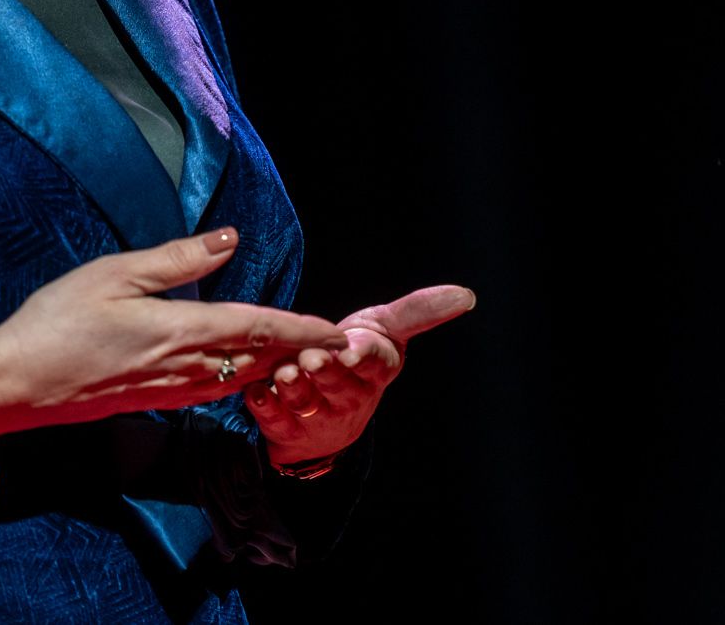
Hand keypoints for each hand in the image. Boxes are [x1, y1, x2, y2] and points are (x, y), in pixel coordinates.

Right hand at [0, 228, 349, 439]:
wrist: (16, 385)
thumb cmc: (57, 321)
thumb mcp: (116, 273)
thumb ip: (178, 259)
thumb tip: (230, 239)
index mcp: (180, 330)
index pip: (258, 328)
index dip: (303, 327)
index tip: (338, 328)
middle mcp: (185, 367)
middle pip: (259, 359)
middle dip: (300, 350)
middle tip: (336, 342)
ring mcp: (170, 390)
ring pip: (239, 378)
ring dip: (273, 364)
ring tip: (302, 351)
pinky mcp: (155, 401)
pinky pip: (214, 390)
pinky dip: (241, 376)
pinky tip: (242, 367)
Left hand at [246, 284, 475, 468]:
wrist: (324, 414)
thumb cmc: (357, 358)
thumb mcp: (386, 331)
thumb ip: (418, 312)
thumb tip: (466, 294)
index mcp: (376, 370)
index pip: (374, 362)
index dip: (362, 356)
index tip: (351, 349)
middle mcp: (349, 397)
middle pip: (337, 384)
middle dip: (325, 371)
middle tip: (312, 358)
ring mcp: (317, 416)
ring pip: (305, 402)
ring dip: (294, 388)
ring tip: (287, 373)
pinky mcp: (285, 429)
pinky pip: (272, 418)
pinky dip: (263, 405)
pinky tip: (257, 391)